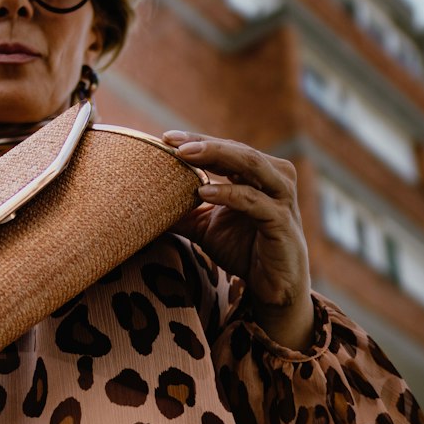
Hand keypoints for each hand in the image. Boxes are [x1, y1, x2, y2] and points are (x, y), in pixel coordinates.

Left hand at [164, 131, 314, 351]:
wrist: (273, 287)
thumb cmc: (243, 250)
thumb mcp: (206, 228)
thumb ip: (182, 212)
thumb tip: (142, 206)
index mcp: (258, 174)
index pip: (226, 149)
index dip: (198, 141)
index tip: (166, 137)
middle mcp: (274, 178)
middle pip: (238, 151)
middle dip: (205, 144)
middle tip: (173, 141)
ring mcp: (281, 198)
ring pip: (251, 166)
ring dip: (217, 156)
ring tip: (184, 155)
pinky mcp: (281, 222)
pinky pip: (254, 202)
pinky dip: (228, 194)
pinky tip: (203, 191)